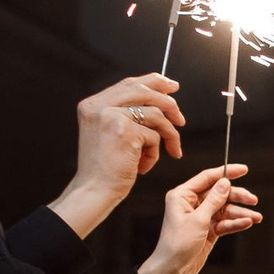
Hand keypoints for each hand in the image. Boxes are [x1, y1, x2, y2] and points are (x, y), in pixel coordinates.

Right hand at [51, 74, 185, 237]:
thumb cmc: (104, 169)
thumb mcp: (109, 134)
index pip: (128, 83)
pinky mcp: (124, 130)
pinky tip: (143, 165)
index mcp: (93, 104)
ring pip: (155, 114)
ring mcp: (110, 116)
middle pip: (144, 91)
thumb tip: (160, 99)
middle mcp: (99, 106)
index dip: (153, 82)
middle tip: (181, 118)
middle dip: (168, 102)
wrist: (94, 190)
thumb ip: (125, 115)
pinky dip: (155, 152)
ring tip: (167, 151)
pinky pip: (154, 135)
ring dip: (167, 134)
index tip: (171, 86)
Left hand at [136, 168, 257, 273]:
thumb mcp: (198, 220)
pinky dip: (236, 223)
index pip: (207, 178)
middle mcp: (191, 204)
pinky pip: (225, 223)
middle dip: (237, 197)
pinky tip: (247, 223)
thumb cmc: (177, 244)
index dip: (226, 172)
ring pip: (225, 209)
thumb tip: (225, 182)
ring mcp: (201, 217)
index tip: (243, 169)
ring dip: (240, 213)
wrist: (173, 269)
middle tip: (253, 200)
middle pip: (219, 194)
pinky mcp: (208, 230)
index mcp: (182, 195)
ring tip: (256, 217)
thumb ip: (214, 200)